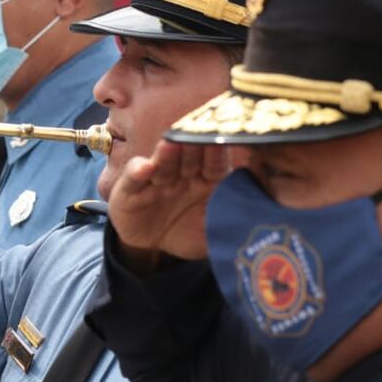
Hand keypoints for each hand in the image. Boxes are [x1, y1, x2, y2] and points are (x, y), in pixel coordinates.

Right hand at [107, 140, 227, 265]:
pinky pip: (134, 177)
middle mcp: (182, 175)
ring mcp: (156, 180)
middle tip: (197, 135)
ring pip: (164, 164)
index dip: (219, 153)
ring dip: (167, 154)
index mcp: (206, 181)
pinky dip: (138, 171)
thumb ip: (227, 227)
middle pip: (189, 157)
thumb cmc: (184, 235)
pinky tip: (144, 168)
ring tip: (170, 145)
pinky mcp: (130, 189)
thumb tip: (252, 225)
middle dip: (193, 146)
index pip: (215, 164)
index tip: (225, 141)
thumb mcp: (209, 237)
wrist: (148, 246)